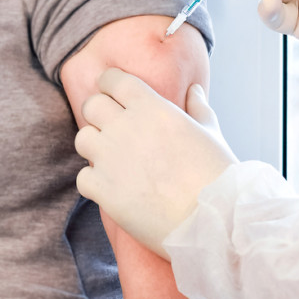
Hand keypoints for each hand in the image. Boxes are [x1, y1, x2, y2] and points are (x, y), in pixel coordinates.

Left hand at [75, 68, 236, 257]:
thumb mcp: (211, 133)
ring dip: (94, 146)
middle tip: (112, 128)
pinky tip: (112, 187)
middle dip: (99, 114)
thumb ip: (198, 107)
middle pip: (91, 105)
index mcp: (151, 107)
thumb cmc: (216, 174)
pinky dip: (94, 181)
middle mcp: (125, 127)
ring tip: (112, 159)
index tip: (114, 94)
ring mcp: (110, 158)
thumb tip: (194, 90)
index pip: (113, 80)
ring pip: (82, 139)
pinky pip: (83, 176)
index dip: (111, 84)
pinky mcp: (103, 189)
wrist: (212, 219)